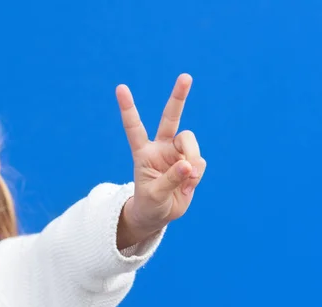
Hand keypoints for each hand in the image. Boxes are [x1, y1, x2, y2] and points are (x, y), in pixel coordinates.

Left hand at [116, 73, 205, 238]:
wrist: (159, 215)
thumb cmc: (149, 204)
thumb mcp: (154, 195)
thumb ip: (170, 180)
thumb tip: (189, 165)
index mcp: (143, 152)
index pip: (134, 127)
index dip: (128, 108)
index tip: (120, 88)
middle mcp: (161, 148)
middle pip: (171, 117)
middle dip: (179, 97)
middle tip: (185, 77)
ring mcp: (177, 154)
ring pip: (190, 143)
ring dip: (192, 158)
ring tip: (187, 179)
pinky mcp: (191, 162)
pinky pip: (200, 162)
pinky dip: (197, 174)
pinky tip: (189, 184)